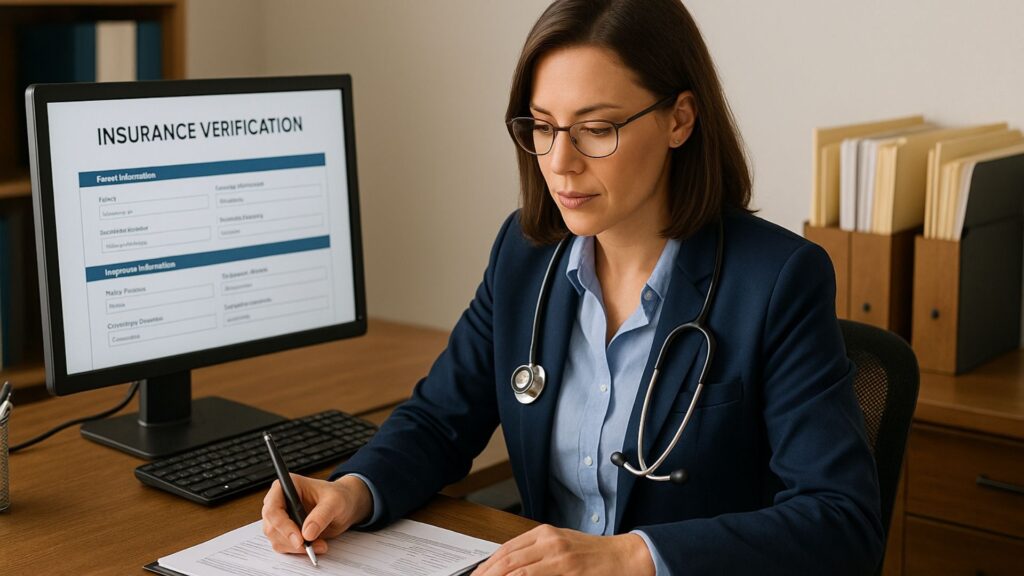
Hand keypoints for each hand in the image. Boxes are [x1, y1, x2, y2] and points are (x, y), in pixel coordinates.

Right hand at [261, 474, 372, 555]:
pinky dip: (298, 550)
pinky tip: (315, 546)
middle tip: (310, 546)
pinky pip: (284, 546)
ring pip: (276, 539)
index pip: (273, 508)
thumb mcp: (335, 501)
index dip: (282, 525)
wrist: (344, 507)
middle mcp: (279, 501)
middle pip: (272, 526)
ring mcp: (280, 518)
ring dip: (296, 547)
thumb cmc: (339, 497)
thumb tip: (307, 533)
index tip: (299, 539)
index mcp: (287, 486)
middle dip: (291, 540)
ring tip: (319, 545)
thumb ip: (322, 515)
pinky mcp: (285, 531)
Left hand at [471, 524, 654, 575]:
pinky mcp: (567, 568)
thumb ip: (537, 555)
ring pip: (516, 568)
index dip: (487, 564)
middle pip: (507, 558)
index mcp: (544, 533)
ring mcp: (557, 554)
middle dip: (486, 574)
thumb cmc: (594, 556)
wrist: (625, 557)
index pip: (506, 548)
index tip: (475, 575)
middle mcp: (548, 540)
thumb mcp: (562, 548)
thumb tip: (511, 568)